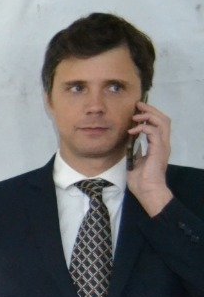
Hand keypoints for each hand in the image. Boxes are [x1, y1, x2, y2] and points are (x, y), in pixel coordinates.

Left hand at [128, 100, 174, 215]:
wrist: (147, 191)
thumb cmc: (141, 181)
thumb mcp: (136, 162)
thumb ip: (136, 151)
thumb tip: (131, 144)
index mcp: (159, 146)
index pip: (159, 124)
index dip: (150, 115)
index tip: (138, 110)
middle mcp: (163, 144)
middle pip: (164, 119)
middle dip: (151, 110)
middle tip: (138, 105)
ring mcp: (162, 146)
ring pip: (162, 122)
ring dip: (148, 116)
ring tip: (135, 116)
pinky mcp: (158, 150)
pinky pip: (154, 132)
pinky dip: (143, 128)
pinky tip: (132, 131)